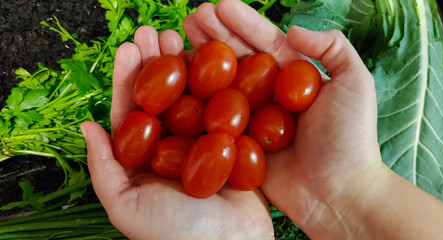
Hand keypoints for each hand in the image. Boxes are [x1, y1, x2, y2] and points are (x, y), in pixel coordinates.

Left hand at [81, 26, 272, 238]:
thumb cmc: (174, 233)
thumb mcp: (125, 205)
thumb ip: (103, 167)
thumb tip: (86, 126)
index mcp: (145, 156)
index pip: (132, 110)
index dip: (128, 78)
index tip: (129, 48)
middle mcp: (173, 144)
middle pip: (162, 96)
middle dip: (156, 62)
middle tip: (154, 32)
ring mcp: (204, 140)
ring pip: (192, 95)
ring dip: (185, 64)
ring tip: (179, 35)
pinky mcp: (232, 139)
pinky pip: (223, 106)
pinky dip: (218, 82)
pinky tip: (214, 58)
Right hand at [185, 0, 384, 236]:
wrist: (339, 192)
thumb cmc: (350, 139)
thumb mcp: (356, 83)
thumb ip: (332, 47)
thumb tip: (292, 28)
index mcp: (293, 77)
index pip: (264, 42)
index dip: (242, 23)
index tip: (219, 5)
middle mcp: (269, 94)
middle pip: (237, 59)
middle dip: (215, 35)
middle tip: (192, 17)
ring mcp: (252, 119)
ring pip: (221, 84)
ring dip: (201, 61)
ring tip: (180, 38)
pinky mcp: (239, 143)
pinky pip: (214, 119)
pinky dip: (196, 101)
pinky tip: (178, 82)